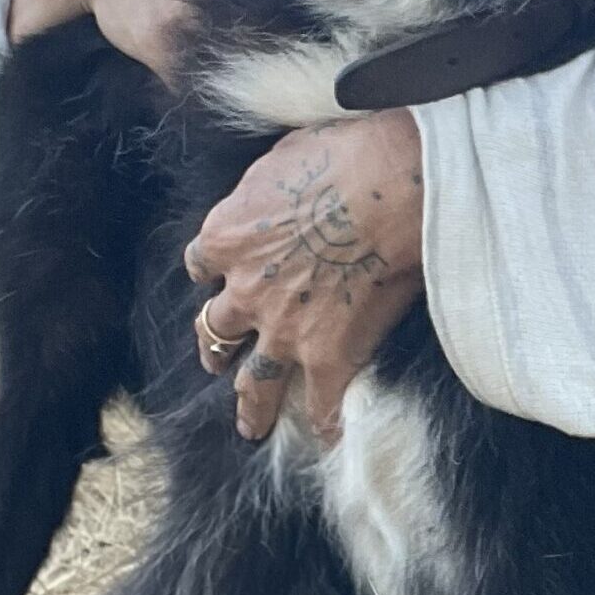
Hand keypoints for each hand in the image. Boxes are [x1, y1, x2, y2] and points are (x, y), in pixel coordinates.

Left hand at [185, 110, 425, 441]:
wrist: (392, 185)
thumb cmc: (346, 154)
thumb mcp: (284, 154)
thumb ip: (268, 185)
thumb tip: (278, 186)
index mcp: (226, 236)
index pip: (202, 261)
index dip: (214, 268)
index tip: (222, 273)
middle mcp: (245, 290)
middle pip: (216, 327)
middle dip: (216, 345)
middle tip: (217, 358)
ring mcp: (284, 329)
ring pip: (253, 381)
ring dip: (249, 406)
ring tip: (248, 425)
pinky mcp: (328, 354)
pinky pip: (320, 404)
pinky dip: (324, 424)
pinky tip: (330, 439)